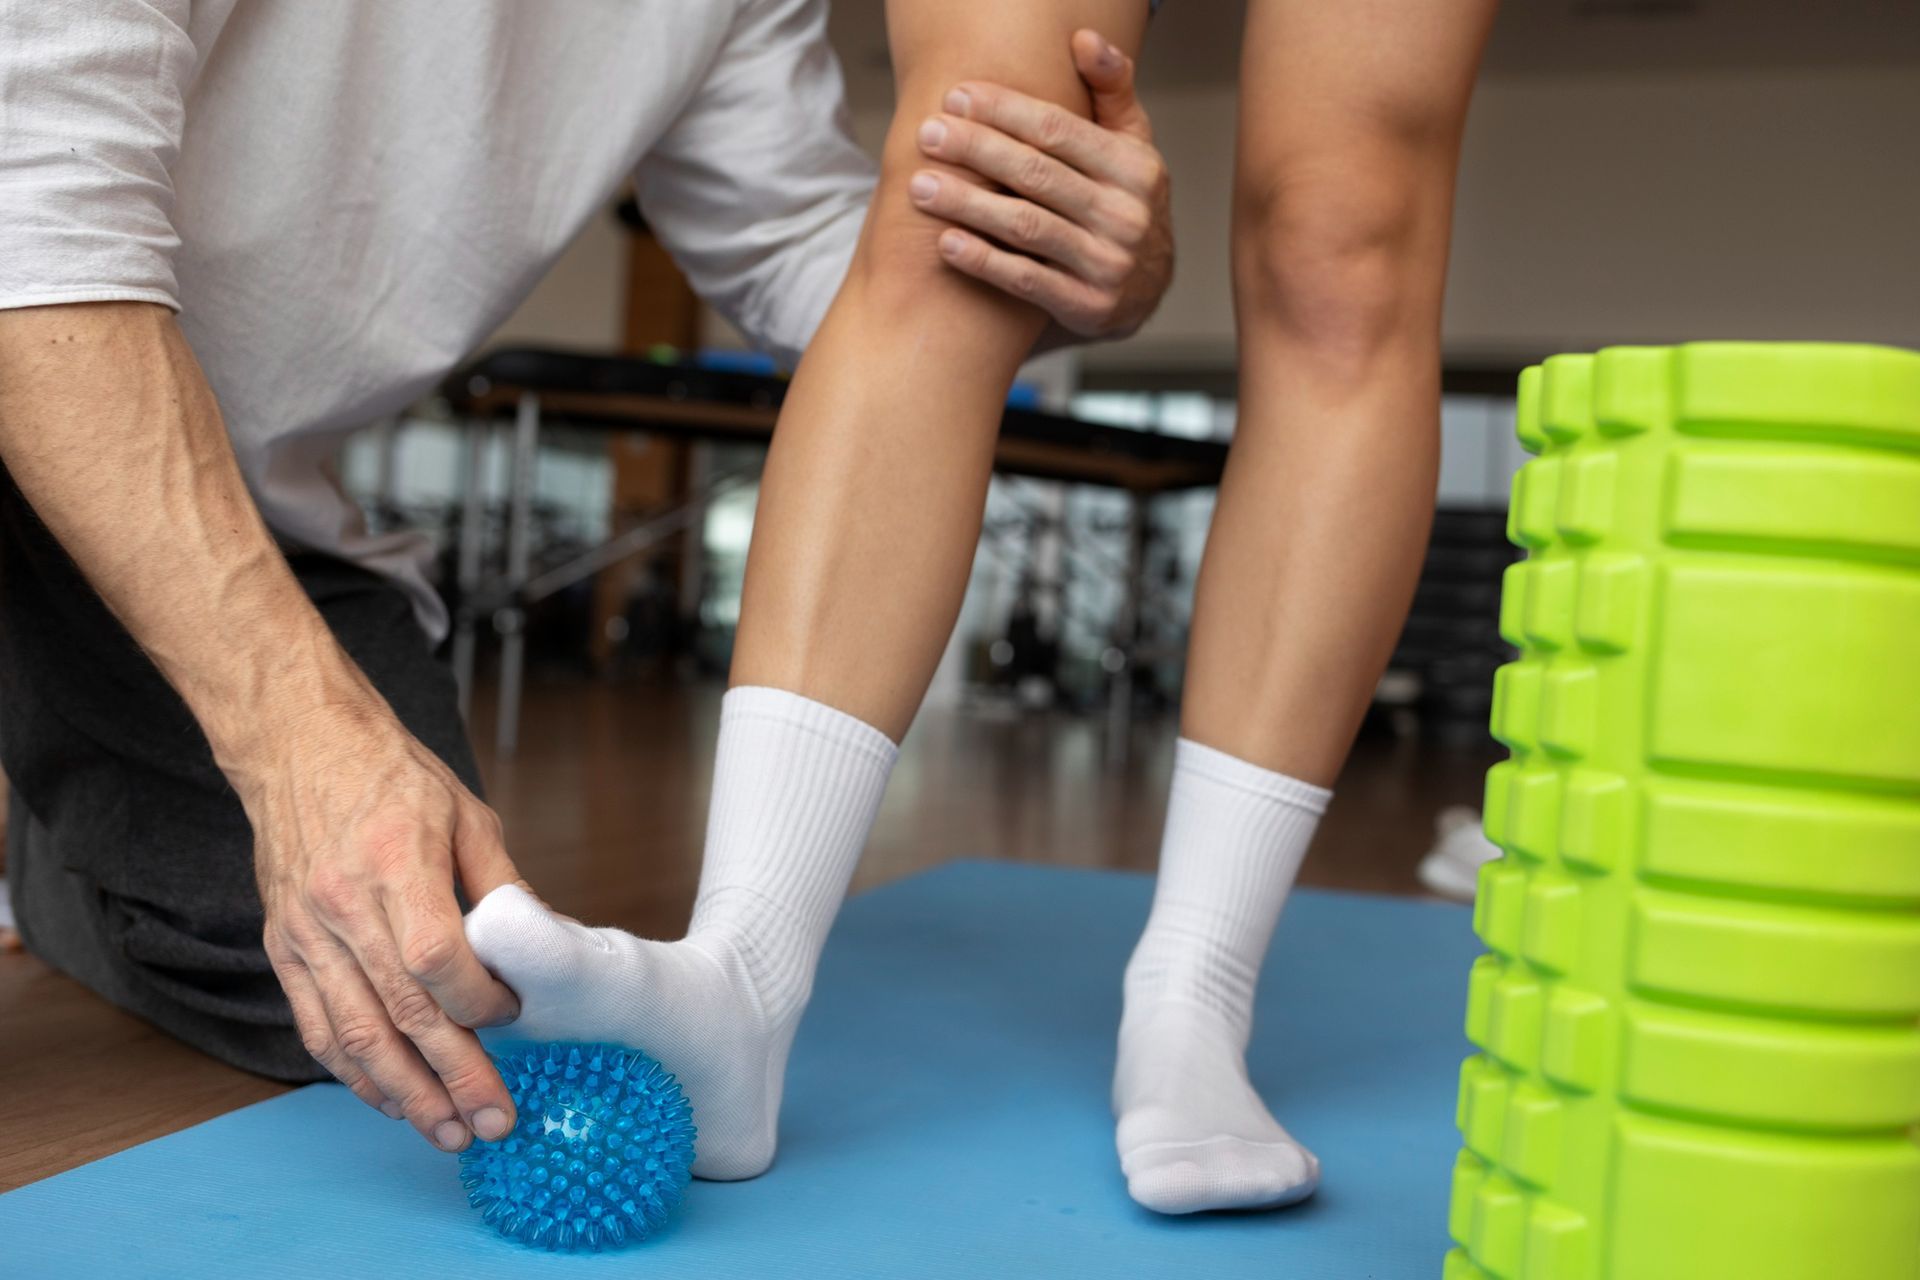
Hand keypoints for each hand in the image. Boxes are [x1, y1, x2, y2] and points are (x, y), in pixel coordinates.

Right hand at [239, 697, 525, 1151]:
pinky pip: (316, 1025)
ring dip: (402, 1093)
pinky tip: (389, 1099)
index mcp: (395, 863)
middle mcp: (343, 904)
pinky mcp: (283, 947)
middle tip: (493, 1122)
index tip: (514, 1016)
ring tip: (445, 1131)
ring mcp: (305, 931)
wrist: (300, 747)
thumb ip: (503, 888)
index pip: (437, 959)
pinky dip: (353, 1071)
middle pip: (400, 1012)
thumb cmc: (394, 777)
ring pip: (354, 1033)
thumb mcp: (467, 815)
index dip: (480, 1001)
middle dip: (452, 1076)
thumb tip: (545, 947)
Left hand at [909, 29, 1172, 340]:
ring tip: (919, 186)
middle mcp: (1125, 215)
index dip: (1003, 111)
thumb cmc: (1121, 201)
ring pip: (1025, 226)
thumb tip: (1085, 39)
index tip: (955, 97)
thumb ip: (1111, 89)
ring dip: (967, 204)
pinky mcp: (1087, 306)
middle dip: (975, 150)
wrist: (1145, 288)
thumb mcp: (1132, 144)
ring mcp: (1108, 264)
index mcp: (1135, 167)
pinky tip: (946, 242)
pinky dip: (984, 260)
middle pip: (1035, 175)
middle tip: (926, 135)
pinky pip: (1026, 280)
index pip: (1058, 131)